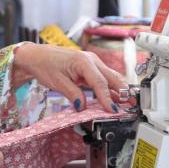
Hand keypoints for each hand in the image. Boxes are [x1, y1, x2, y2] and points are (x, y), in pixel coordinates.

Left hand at [11, 43, 127, 112]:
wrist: (37, 56)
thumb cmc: (45, 64)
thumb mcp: (57, 82)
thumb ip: (73, 94)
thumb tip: (84, 107)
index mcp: (83, 61)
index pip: (100, 83)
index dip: (107, 98)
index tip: (112, 110)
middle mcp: (91, 60)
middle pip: (111, 77)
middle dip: (122, 92)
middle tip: (131, 106)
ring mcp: (92, 63)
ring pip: (110, 77)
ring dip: (118, 90)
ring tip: (126, 104)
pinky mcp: (90, 68)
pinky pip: (103, 79)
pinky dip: (109, 88)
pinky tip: (114, 98)